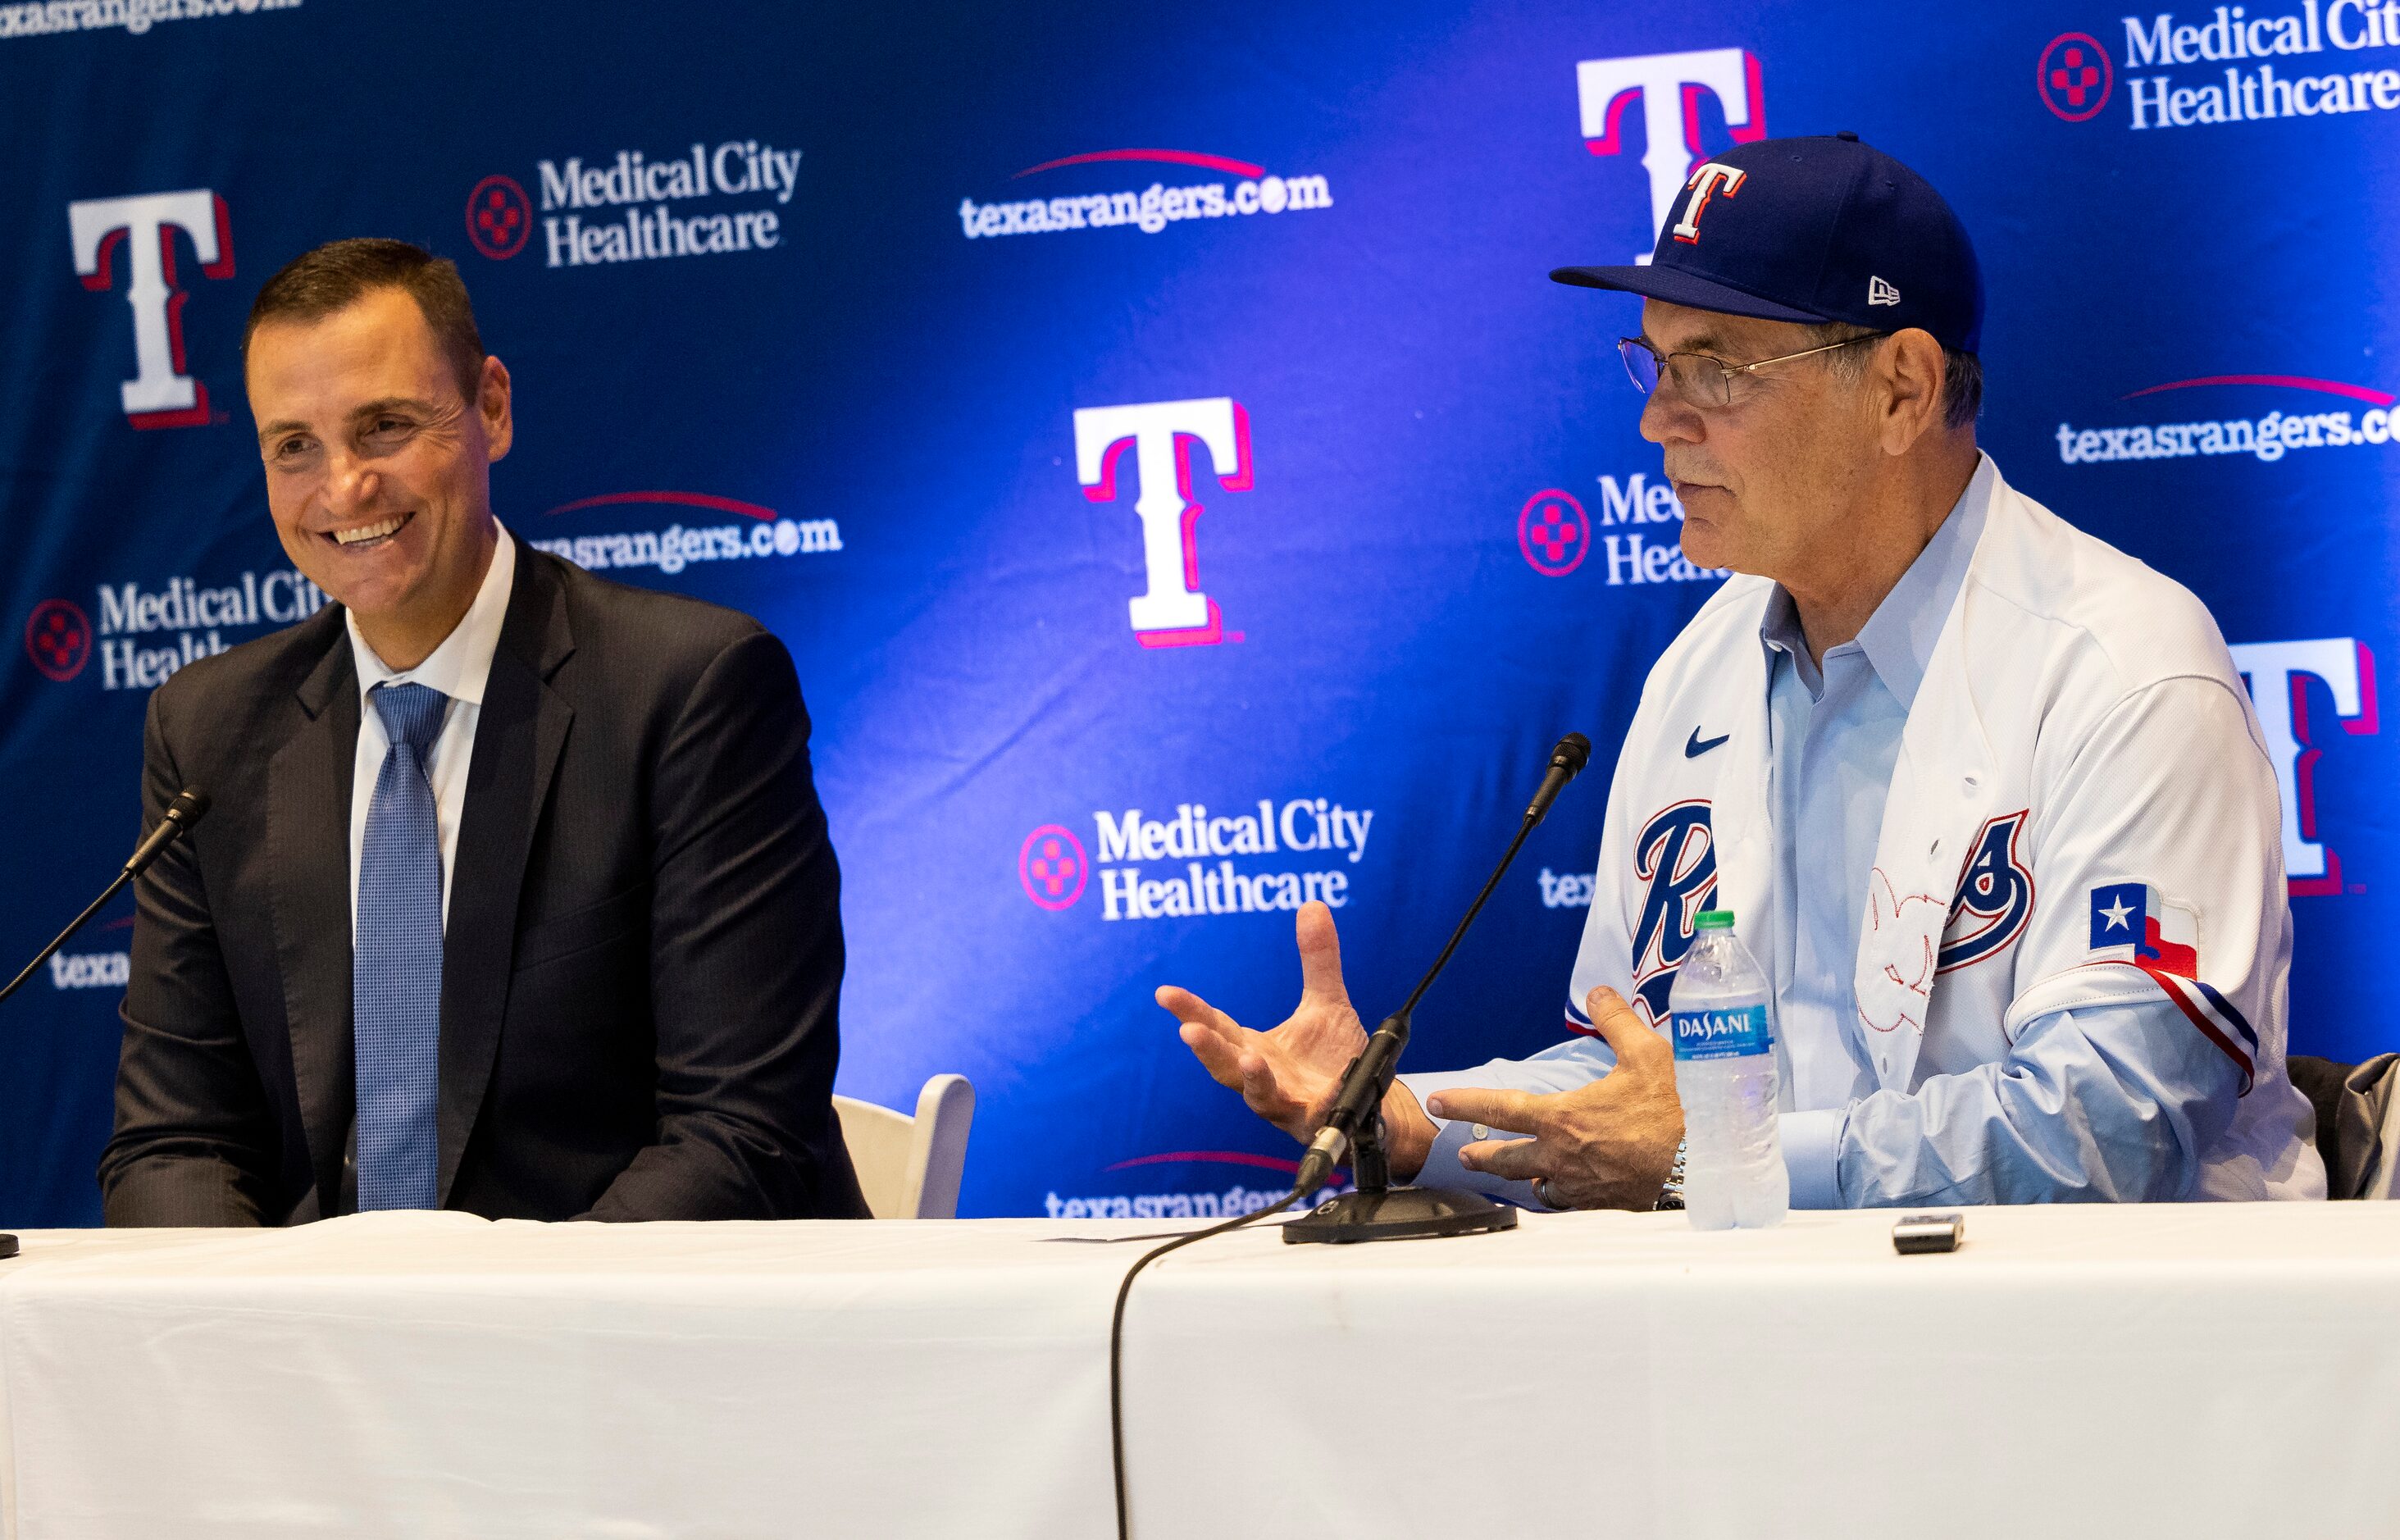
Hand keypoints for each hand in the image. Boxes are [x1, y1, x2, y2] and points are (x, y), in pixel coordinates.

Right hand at [1158, 901, 1436, 1178]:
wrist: (1372, 1106)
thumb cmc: (1334, 1060)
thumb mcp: (1325, 1003)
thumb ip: (1317, 959)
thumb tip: (1313, 905)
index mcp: (1254, 1050)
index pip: (1216, 1027)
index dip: (1190, 1010)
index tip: (1164, 993)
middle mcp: (1263, 1080)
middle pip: (1225, 1065)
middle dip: (1207, 1048)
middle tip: (1188, 1030)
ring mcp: (1288, 1105)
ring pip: (1261, 1096)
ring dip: (1254, 1079)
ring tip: (1251, 1060)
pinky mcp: (1319, 1122)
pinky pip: (1320, 1112)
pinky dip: (1327, 1096)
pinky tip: (1334, 1082)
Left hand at [1427, 986, 1683, 1209]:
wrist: (1705, 1163)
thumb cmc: (1676, 1108)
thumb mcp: (1646, 1052)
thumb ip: (1616, 1019)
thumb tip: (1598, 991)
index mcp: (1562, 1118)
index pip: (1499, 1109)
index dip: (1464, 1104)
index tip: (1439, 1103)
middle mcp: (1561, 1156)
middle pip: (1506, 1160)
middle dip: (1482, 1156)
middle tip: (1466, 1155)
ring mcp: (1580, 1185)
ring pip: (1537, 1185)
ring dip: (1524, 1178)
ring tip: (1519, 1174)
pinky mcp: (1601, 1204)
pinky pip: (1569, 1202)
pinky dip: (1560, 1194)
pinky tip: (1563, 1190)